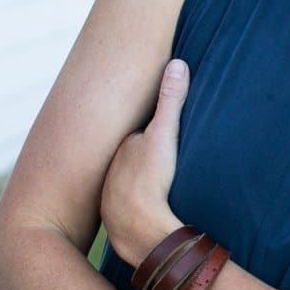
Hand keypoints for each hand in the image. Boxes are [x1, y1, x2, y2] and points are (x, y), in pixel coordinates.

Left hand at [102, 59, 188, 265]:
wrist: (139, 228)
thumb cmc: (151, 178)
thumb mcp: (165, 134)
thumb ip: (171, 100)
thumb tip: (178, 62)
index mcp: (123, 149)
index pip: (138, 137)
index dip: (152, 136)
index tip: (163, 137)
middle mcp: (111, 172)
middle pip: (130, 162)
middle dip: (139, 162)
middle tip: (158, 166)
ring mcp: (110, 199)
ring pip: (125, 188)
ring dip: (136, 189)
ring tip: (153, 192)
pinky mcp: (115, 224)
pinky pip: (125, 214)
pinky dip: (133, 213)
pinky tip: (145, 217)